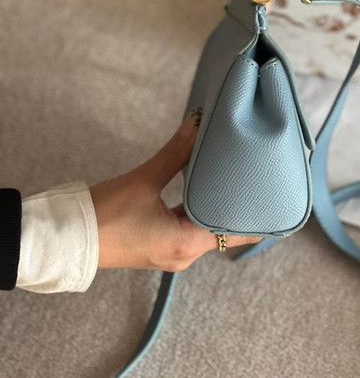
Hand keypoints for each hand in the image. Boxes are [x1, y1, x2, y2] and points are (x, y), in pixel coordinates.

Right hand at [89, 108, 260, 270]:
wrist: (66, 238)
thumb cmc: (104, 215)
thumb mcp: (144, 179)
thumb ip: (176, 152)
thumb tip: (197, 123)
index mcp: (185, 244)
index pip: (234, 233)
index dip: (255, 217)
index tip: (274, 201)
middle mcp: (182, 254)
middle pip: (222, 230)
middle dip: (239, 206)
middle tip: (259, 180)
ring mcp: (169, 251)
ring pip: (205, 228)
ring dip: (218, 207)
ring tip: (237, 180)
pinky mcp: (157, 244)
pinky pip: (188, 227)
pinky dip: (199, 209)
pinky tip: (205, 188)